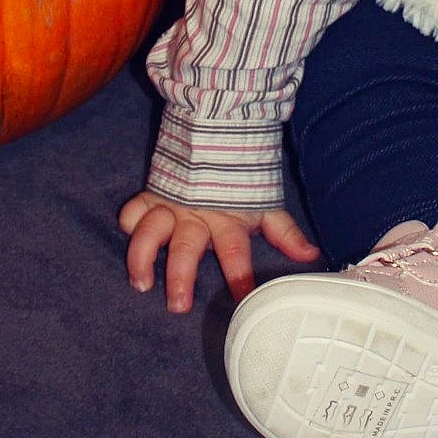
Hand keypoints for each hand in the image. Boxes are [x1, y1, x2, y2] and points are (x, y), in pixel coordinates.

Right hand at [118, 189, 320, 313]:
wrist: (218, 132)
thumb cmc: (241, 179)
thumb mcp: (265, 204)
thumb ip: (285, 232)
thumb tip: (311, 255)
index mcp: (227, 220)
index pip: (235, 251)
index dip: (240, 273)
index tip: (243, 297)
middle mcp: (196, 216)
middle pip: (185, 249)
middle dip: (180, 277)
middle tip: (178, 305)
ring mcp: (170, 205)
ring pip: (149, 233)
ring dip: (142, 258)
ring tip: (141, 284)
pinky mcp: (151, 196)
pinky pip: (133, 211)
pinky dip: (129, 224)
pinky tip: (126, 242)